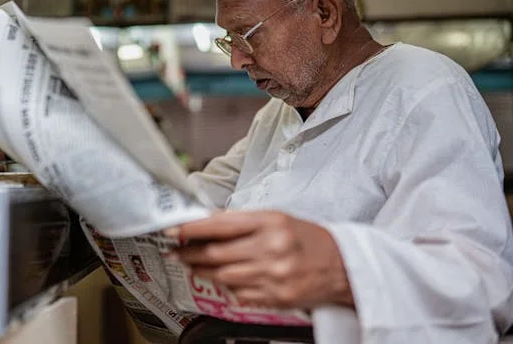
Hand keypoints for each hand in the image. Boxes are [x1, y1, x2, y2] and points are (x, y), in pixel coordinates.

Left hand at [168, 211, 353, 309]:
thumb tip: (207, 223)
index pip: (221, 224)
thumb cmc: (308, 240)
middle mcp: (271, 248)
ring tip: (193, 265)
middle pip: (217, 253)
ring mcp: (273, 276)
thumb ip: (243, 222)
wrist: (343, 267)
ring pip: (223, 276)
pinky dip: (226, 287)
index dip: (193, 229)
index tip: (174, 230)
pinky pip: (238, 294)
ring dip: (202, 271)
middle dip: (190, 253)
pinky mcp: (275, 298)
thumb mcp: (277, 219)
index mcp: (271, 223)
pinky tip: (224, 280)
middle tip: (176, 252)